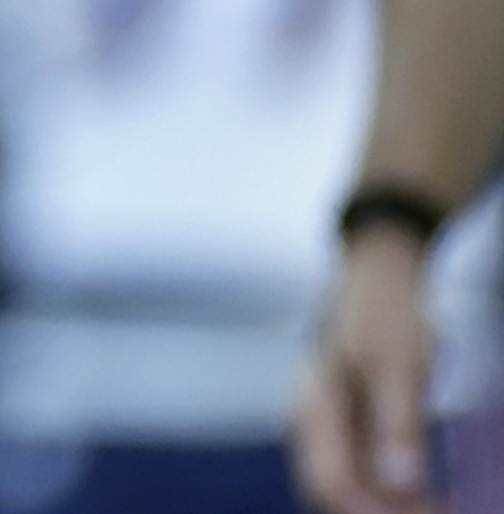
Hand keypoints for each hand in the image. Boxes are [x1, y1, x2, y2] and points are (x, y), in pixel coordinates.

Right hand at [297, 228, 438, 512]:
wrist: (380, 267)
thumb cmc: (384, 306)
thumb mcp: (396, 362)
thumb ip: (395, 422)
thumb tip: (399, 482)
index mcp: (316, 408)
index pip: (330, 484)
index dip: (372, 511)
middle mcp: (318, 422)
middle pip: (337, 490)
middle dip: (382, 511)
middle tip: (439, 512)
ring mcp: (335, 421)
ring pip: (354, 482)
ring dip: (390, 503)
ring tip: (440, 507)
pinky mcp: (355, 418)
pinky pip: (366, 467)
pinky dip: (395, 488)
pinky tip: (428, 490)